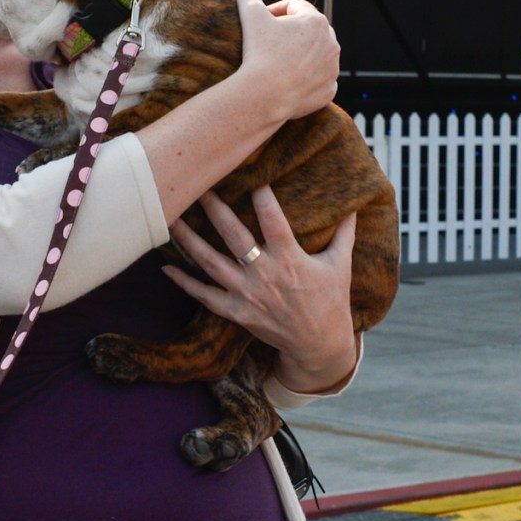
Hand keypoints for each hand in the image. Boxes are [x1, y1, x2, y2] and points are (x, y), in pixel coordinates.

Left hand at [163, 186, 357, 393]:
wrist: (319, 345)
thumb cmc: (330, 300)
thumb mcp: (340, 265)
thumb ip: (344, 233)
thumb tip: (355, 203)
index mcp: (291, 260)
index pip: (274, 221)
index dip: (262, 197)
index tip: (251, 175)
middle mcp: (266, 275)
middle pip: (235, 237)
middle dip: (216, 210)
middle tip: (200, 187)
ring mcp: (248, 295)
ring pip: (212, 263)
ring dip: (190, 241)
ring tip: (171, 218)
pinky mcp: (237, 312)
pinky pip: (205, 295)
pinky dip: (185, 282)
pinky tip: (166, 267)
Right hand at [233, 0, 339, 122]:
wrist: (263, 96)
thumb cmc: (258, 53)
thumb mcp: (250, 16)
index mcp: (316, 21)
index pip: (296, 8)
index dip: (276, 11)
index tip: (262, 22)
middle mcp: (332, 43)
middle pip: (309, 31)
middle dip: (291, 34)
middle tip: (268, 43)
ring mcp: (332, 69)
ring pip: (316, 56)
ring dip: (300, 55)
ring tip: (278, 61)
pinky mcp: (329, 90)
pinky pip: (319, 80)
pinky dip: (307, 79)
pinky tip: (289, 81)